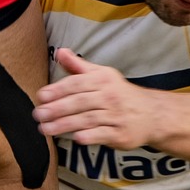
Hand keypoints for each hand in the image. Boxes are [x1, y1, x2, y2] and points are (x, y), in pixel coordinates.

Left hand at [34, 47, 162, 149]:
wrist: (151, 114)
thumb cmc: (120, 94)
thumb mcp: (103, 75)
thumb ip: (79, 66)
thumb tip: (59, 52)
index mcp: (103, 80)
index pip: (78, 83)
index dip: (59, 89)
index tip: (41, 96)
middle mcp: (110, 96)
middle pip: (80, 102)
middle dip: (57, 108)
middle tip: (38, 114)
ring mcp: (116, 116)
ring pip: (87, 119)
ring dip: (65, 124)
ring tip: (45, 129)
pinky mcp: (120, 134)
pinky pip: (102, 135)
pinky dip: (89, 136)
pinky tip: (75, 138)